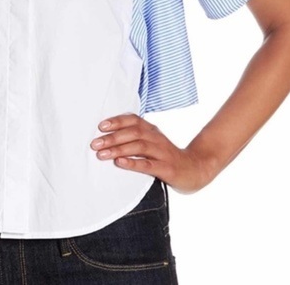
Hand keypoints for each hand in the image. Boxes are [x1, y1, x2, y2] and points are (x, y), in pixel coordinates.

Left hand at [90, 113, 217, 193]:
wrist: (195, 169)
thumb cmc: (165, 156)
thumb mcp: (151, 142)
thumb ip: (134, 137)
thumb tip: (106, 136)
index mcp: (151, 130)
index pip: (133, 120)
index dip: (117, 121)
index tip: (100, 126)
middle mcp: (156, 138)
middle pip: (133, 133)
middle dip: (112, 137)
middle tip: (94, 143)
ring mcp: (162, 152)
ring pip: (138, 147)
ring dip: (118, 149)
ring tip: (101, 154)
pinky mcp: (166, 168)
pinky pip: (148, 164)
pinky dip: (132, 163)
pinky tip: (120, 163)